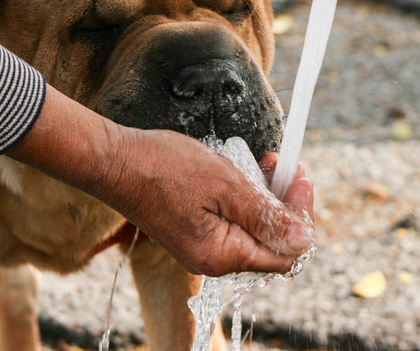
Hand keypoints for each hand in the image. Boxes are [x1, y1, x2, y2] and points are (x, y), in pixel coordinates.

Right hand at [8, 85, 313, 276]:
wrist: (116, 160)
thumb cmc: (165, 168)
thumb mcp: (226, 186)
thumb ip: (266, 216)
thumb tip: (303, 240)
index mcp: (222, 255)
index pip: (284, 253)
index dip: (300, 218)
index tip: (300, 179)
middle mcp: (215, 259)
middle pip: (271, 241)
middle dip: (286, 203)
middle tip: (288, 166)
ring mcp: (205, 245)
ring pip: (255, 228)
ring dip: (269, 196)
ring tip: (271, 163)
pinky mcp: (198, 230)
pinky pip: (236, 220)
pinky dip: (248, 197)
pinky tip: (250, 172)